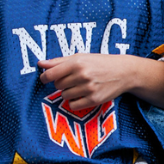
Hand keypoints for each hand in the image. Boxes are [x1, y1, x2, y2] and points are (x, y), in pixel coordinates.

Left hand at [39, 54, 163, 112]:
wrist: (123, 72)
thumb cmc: (100, 63)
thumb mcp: (81, 57)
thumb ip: (59, 61)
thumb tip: (40, 64)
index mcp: (77, 62)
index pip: (51, 74)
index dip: (45, 77)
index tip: (45, 78)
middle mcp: (82, 75)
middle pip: (57, 85)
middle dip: (61, 83)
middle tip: (72, 79)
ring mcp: (88, 88)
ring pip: (64, 96)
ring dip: (68, 92)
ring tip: (79, 86)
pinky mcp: (94, 100)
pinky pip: (73, 105)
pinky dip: (74, 102)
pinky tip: (82, 95)